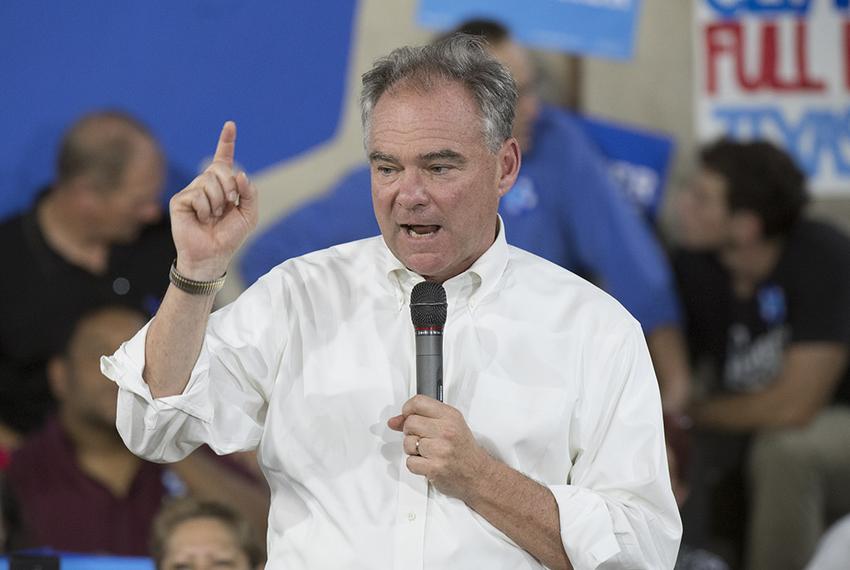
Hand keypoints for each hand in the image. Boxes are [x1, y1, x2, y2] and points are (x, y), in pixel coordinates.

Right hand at [169, 121, 257, 279]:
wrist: (213, 255)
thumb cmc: (230, 236)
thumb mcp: (249, 214)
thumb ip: (250, 192)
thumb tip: (240, 173)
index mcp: (223, 186)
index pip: (223, 159)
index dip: (226, 142)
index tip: (230, 125)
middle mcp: (205, 184)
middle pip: (219, 168)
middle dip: (229, 187)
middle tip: (228, 206)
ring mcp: (191, 191)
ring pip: (208, 181)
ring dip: (218, 202)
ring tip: (212, 217)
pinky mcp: (180, 200)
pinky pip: (197, 194)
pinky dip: (205, 209)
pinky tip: (201, 219)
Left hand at [388, 395, 491, 501]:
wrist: (478, 475)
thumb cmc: (463, 450)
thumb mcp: (449, 425)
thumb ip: (422, 418)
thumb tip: (394, 421)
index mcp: (450, 416)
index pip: (419, 402)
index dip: (407, 409)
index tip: (407, 416)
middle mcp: (446, 431)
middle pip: (410, 423)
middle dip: (411, 432)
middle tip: (422, 438)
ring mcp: (440, 450)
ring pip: (408, 443)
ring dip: (413, 450)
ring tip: (427, 452)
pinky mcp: (434, 468)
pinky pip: (410, 462)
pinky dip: (416, 464)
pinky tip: (428, 463)